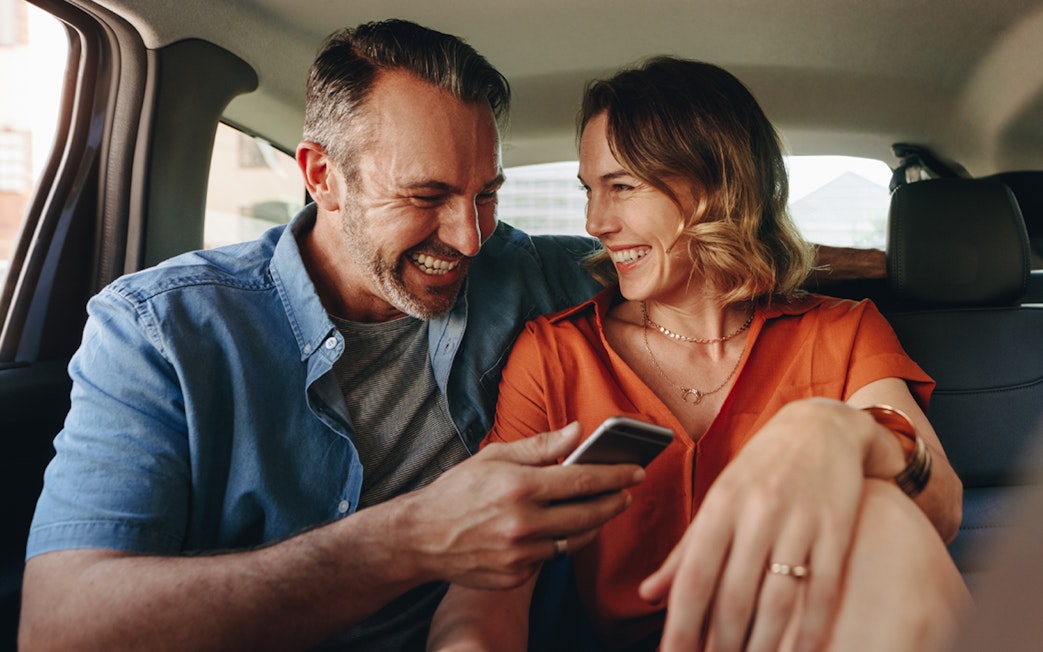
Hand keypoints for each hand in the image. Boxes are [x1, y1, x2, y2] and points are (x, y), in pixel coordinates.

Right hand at [398, 422, 643, 589]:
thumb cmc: (458, 490)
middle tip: (627, 492)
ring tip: (603, 509)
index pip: (582, 480)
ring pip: (575, 540)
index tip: (636, 470)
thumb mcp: (494, 457)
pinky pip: (552, 558)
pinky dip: (561, 542)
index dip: (615, 474)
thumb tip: (578, 432)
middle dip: (615, 501)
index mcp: (520, 487)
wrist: (420, 538)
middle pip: (588, 513)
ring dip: (594, 523)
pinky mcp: (516, 575)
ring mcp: (520, 554)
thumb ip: (540, 447)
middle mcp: (523, 523)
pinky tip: (563, 529)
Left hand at [639, 399, 870, 651]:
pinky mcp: (837, 529)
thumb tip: (648, 594)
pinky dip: (811, 629)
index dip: (680, 625)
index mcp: (720, 505)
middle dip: (720, 646)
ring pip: (776, 600)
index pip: (693, 577)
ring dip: (762, 646)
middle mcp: (756, 513)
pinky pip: (823, 590)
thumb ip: (686, 550)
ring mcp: (799, 521)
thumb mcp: (718, 498)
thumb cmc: (761, 468)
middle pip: (733, 597)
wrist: (823, 426)